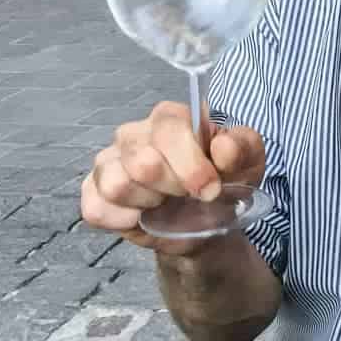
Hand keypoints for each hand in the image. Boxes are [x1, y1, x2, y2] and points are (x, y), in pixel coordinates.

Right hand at [82, 102, 266, 255]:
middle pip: (142, 161)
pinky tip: (143, 216)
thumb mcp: (248, 164)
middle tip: (188, 195)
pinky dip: (125, 220)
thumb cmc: (225, 182)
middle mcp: (134, 133)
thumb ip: (243, 149)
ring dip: (149, 203)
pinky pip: (97, 208)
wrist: (206, 221)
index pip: (169, 128)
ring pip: (117, 185)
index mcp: (172, 118)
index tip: (211, 189)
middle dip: (173, 188)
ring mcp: (108, 161)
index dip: (191, 165)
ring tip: (164, 202)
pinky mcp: (92, 191)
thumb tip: (223, 146)